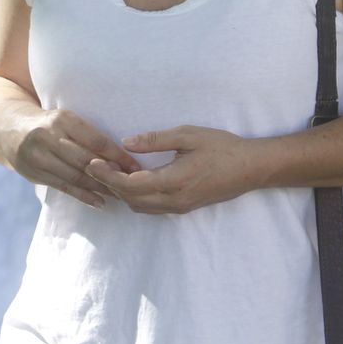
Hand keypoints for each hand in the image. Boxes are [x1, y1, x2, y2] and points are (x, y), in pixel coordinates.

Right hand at [0, 107, 138, 207]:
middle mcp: (48, 136)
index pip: (96, 140)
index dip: (117, 156)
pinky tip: (99, 202)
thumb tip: (122, 155)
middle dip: (110, 174)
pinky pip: (63, 187)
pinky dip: (83, 195)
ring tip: (119, 195)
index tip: (135, 166)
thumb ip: (87, 135)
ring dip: (99, 188)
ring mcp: (38, 156)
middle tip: (131, 185)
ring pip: (75, 176)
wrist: (8, 128)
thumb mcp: (65, 120)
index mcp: (62, 119)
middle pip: (86, 160)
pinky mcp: (33, 172)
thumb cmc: (48, 124)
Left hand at [86, 125, 266, 213]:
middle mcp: (174, 200)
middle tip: (93, 165)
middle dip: (109, 184)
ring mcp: (179, 207)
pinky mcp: (183, 208)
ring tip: (109, 171)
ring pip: (140, 206)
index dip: (107, 175)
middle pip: (131, 199)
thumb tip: (125, 143)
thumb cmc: (221, 147)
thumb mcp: (188, 135)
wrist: (251, 168)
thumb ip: (155, 140)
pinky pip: (151, 207)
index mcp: (174, 181)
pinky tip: (131, 180)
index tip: (91, 163)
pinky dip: (135, 196)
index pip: (130, 184)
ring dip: (122, 192)